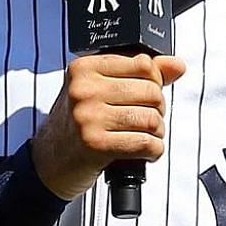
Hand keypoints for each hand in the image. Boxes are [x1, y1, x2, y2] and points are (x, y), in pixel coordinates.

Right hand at [30, 53, 186, 199]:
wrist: (49, 161)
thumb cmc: (76, 124)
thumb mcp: (99, 90)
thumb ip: (139, 74)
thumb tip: (176, 66)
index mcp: (83, 68)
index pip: (143, 64)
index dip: (154, 82)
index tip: (144, 96)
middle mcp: (83, 89)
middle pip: (151, 92)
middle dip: (157, 110)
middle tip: (144, 121)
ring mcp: (88, 116)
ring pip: (152, 119)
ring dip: (156, 133)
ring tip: (142, 137)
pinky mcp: (96, 144)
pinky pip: (146, 144)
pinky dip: (153, 151)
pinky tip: (142, 152)